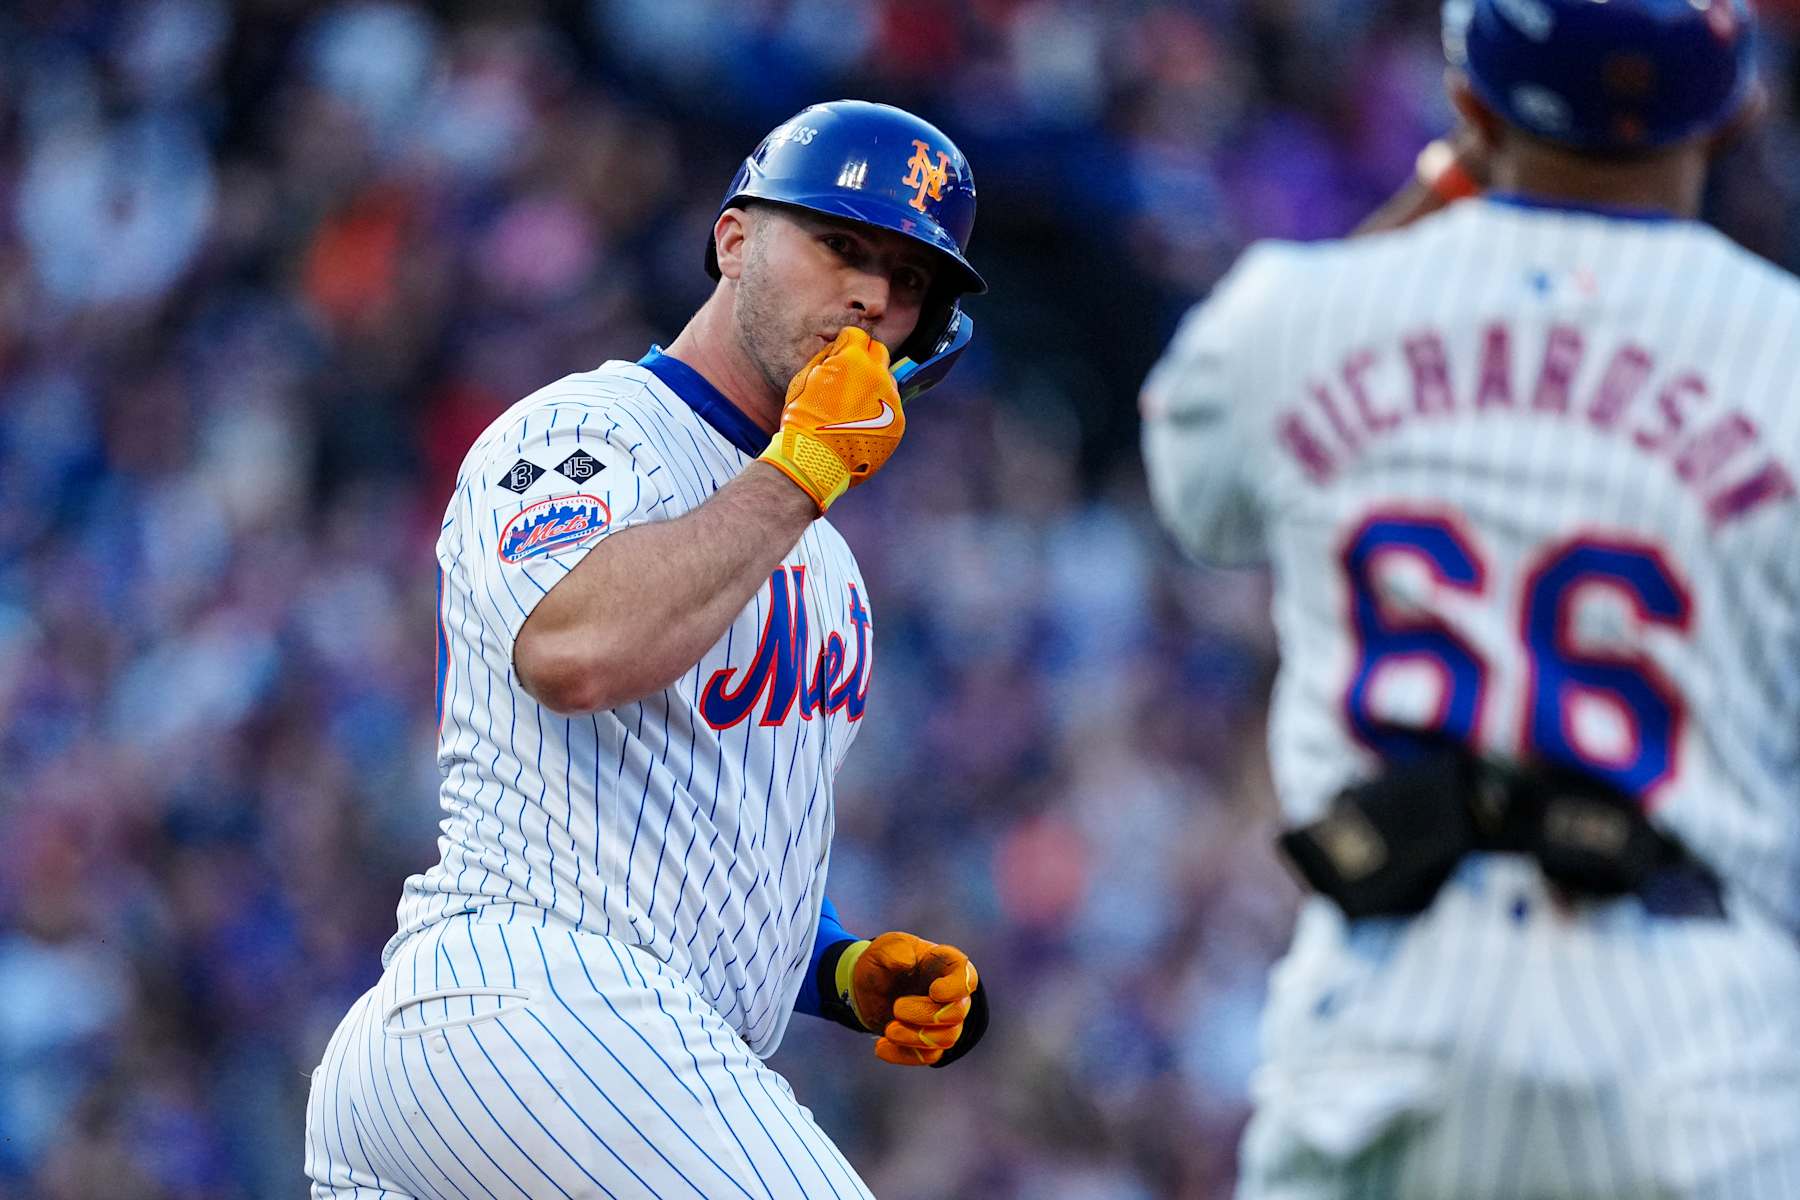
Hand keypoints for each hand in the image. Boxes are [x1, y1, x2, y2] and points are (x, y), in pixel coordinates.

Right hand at [759, 327, 905, 512]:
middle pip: (878, 352)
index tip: (839, 355)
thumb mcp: (804, 379)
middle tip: (849, 375)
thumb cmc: (802, 420)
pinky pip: (892, 406)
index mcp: (853, 359)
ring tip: (854, 403)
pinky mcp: (898, 423)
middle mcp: (878, 375)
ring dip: (874, 384)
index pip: (857, 335)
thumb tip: (838, 349)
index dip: (846, 344)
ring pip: (887, 379)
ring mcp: (891, 400)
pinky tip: (861, 422)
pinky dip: (879, 409)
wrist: (815, 461)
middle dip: (864, 358)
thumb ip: (827, 358)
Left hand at [836, 931, 985, 1066]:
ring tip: (888, 1029)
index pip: (967, 979)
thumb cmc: (883, 961)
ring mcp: (943, 1020)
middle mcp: (952, 995)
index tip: (934, 991)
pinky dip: (903, 1054)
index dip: (956, 989)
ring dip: (915, 1037)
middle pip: (957, 1014)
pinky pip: (928, 1056)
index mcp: (946, 965)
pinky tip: (880, 1046)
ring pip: (946, 1039)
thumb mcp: (883, 947)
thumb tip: (907, 961)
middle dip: (925, 1015)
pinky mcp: (929, 1042)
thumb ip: (894, 949)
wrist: (866, 987)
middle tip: (897, 1008)